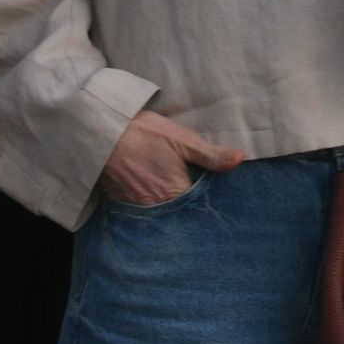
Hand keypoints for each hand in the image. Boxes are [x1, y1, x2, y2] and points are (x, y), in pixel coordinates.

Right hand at [104, 109, 242, 206]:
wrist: (103, 130)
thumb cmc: (145, 133)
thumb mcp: (182, 140)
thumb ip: (211, 155)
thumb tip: (240, 159)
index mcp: (174, 192)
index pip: (197, 207)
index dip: (205, 203)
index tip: (213, 199)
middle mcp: (155, 205)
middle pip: (177, 212)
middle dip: (186, 208)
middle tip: (192, 197)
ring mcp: (134, 204)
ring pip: (157, 211)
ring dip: (166, 207)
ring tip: (172, 197)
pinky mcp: (118, 199)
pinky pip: (138, 208)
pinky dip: (146, 203)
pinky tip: (151, 193)